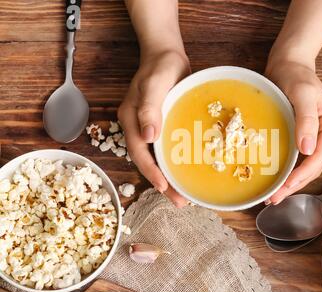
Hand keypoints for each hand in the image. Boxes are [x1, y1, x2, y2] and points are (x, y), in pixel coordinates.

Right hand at [118, 50, 190, 207]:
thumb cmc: (160, 67)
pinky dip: (175, 164)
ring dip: (170, 178)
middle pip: (148, 162)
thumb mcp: (154, 84)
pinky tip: (188, 173)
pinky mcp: (162, 127)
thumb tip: (149, 136)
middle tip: (180, 202)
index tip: (165, 187)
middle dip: (162, 184)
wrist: (166, 56)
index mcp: (131, 121)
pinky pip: (166, 150)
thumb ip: (150, 108)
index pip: (140, 153)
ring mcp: (150, 129)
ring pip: (157, 160)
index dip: (151, 172)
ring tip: (185, 195)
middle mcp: (139, 129)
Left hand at [265, 60, 321, 204]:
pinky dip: (286, 169)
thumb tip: (307, 149)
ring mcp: (313, 135)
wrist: (287, 63)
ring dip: (290, 181)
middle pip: (312, 166)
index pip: (319, 157)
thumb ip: (306, 118)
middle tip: (274, 199)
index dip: (303, 175)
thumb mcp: (302, 93)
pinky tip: (275, 178)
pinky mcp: (300, 134)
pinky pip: (295, 157)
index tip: (285, 187)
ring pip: (304, 165)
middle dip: (295, 184)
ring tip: (274, 195)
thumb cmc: (295, 74)